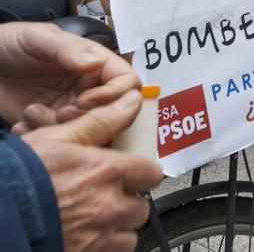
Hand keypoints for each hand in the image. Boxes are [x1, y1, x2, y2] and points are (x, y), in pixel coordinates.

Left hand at [0, 22, 139, 128]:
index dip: (114, 96)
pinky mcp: (48, 124)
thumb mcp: (37, 38)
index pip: (128, 83)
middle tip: (61, 114)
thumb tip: (96, 63)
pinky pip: (61, 140)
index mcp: (95, 63)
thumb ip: (68, 49)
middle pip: (114, 111)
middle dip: (89, 118)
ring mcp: (70, 107)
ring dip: (63, 128)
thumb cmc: (8, 43)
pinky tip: (23, 123)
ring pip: (89, 130)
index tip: (86, 100)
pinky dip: (43, 136)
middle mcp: (88, 86)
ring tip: (33, 114)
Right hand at [23, 91, 162, 251]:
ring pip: (128, 236)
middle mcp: (107, 207)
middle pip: (141, 207)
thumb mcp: (56, 138)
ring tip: (93, 219)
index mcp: (106, 173)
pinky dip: (101, 248)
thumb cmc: (17, 178)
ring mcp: (96, 238)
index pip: (152, 172)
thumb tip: (130, 102)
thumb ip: (100, 122)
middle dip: (127, 202)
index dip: (142, 172)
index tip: (132, 173)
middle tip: (106, 197)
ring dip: (116, 228)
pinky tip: (83, 237)